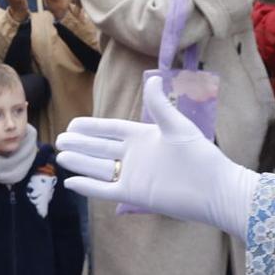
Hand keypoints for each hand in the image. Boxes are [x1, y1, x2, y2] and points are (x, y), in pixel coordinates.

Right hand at [57, 74, 258, 236]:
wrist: (215, 190)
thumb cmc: (200, 156)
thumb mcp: (178, 127)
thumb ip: (160, 105)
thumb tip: (151, 78)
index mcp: (143, 137)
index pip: (110, 130)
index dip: (91, 127)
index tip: (72, 124)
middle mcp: (135, 156)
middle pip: (100, 149)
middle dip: (80, 145)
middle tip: (59, 140)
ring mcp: (133, 176)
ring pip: (99, 168)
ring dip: (80, 162)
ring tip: (61, 156)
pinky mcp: (134, 195)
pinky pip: (105, 190)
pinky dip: (88, 186)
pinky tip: (71, 181)